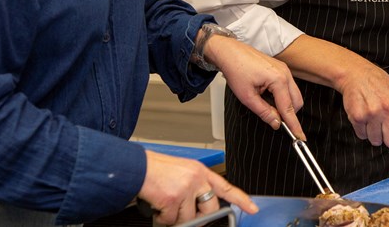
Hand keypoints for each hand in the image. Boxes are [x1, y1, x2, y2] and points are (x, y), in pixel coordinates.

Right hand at [138, 150, 256, 225]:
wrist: (135, 167)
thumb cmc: (155, 170)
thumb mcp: (181, 173)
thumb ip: (194, 188)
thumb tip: (198, 209)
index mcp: (200, 171)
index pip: (226, 187)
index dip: (241, 199)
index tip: (252, 208)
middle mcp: (196, 179)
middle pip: (209, 209)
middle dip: (197, 217)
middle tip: (183, 214)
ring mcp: (186, 189)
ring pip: (188, 218)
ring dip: (174, 217)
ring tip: (164, 204)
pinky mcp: (173, 199)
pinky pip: (171, 220)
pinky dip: (162, 218)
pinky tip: (157, 205)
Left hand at [204, 35, 305, 139]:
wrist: (230, 52)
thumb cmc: (236, 70)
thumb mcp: (247, 97)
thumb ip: (264, 112)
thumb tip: (276, 123)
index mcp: (278, 80)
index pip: (289, 108)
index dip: (294, 125)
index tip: (300, 137)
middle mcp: (285, 73)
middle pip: (297, 102)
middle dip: (289, 113)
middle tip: (273, 119)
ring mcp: (285, 69)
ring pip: (293, 94)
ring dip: (284, 104)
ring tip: (264, 102)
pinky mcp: (281, 68)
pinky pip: (288, 86)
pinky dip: (281, 96)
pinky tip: (267, 95)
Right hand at [336, 63, 388, 148]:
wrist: (358, 74)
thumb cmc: (383, 85)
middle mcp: (387, 108)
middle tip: (388, 126)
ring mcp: (371, 113)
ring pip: (376, 141)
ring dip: (376, 135)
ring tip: (376, 121)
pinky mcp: (357, 116)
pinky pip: (363, 136)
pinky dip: (364, 131)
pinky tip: (366, 118)